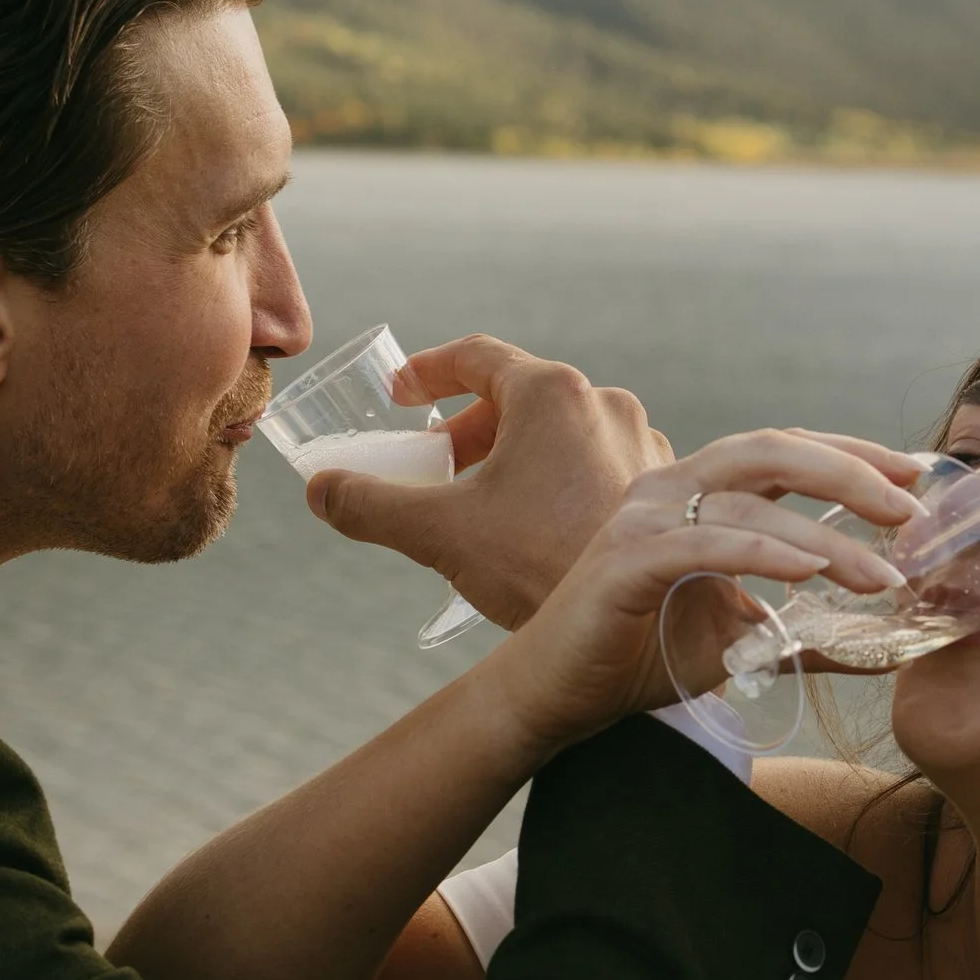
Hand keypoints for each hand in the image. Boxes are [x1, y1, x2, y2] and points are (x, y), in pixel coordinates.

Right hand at [302, 334, 670, 626]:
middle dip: (471, 427)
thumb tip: (320, 491)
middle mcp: (604, 402)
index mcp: (550, 393)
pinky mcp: (659, 483)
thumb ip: (370, 504)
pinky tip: (540, 528)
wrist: (644, 624)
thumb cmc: (541, 564)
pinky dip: (558, 479)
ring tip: (485, 502)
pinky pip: (596, 462)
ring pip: (562, 432)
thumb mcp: (440, 532)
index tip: (403, 395)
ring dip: (517, 455)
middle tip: (438, 462)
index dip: (429, 371)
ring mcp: (640, 441)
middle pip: (521, 395)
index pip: (477, 356)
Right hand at [480, 431, 929, 759]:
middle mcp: (671, 487)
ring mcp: (644, 517)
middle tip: (911, 511)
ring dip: (823, 535)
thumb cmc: (639, 657)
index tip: (917, 476)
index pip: (787, 450)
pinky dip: (762, 553)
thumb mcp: (739, 643)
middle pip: (774, 450)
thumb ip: (803, 637)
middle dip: (850, 473)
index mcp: (699, 492)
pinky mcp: (626, 560)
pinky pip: (707, 543)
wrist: (556, 697)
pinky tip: (808, 573)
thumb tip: (883, 650)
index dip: (853, 454)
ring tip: (880, 574)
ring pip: (748, 498)